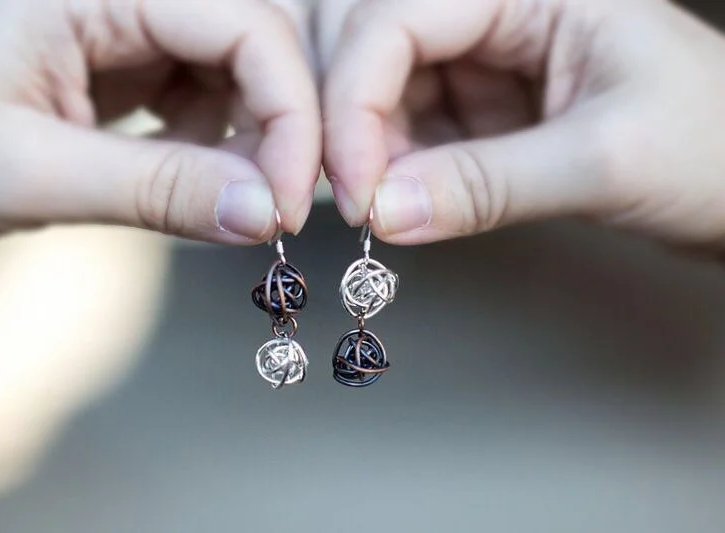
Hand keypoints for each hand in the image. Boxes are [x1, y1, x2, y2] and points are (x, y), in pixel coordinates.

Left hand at [0, 0, 319, 244]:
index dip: (288, 111)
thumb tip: (266, 215)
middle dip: (280, 130)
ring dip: (252, 144)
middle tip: (274, 211)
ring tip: (220, 200)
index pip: (242, 26)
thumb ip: (157, 190)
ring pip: (240, 77)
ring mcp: (132, 31)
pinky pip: (209, 103)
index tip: (291, 202)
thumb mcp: (33, 173)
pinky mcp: (134, 70)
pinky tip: (185, 179)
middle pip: (254, 45)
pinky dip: (219, 150)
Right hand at [317, 0, 724, 247]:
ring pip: (383, 97)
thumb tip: (386, 213)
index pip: (398, 19)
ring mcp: (484, 64)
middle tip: (357, 202)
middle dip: (350, 125)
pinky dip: (396, 175)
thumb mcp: (602, 161)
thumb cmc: (715, 147)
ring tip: (386, 211)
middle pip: (375, 51)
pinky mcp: (480, 112)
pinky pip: (411, 136)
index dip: (355, 99)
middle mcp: (496, 15)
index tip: (354, 185)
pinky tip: (406, 205)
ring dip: (370, 156)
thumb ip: (487, 186)